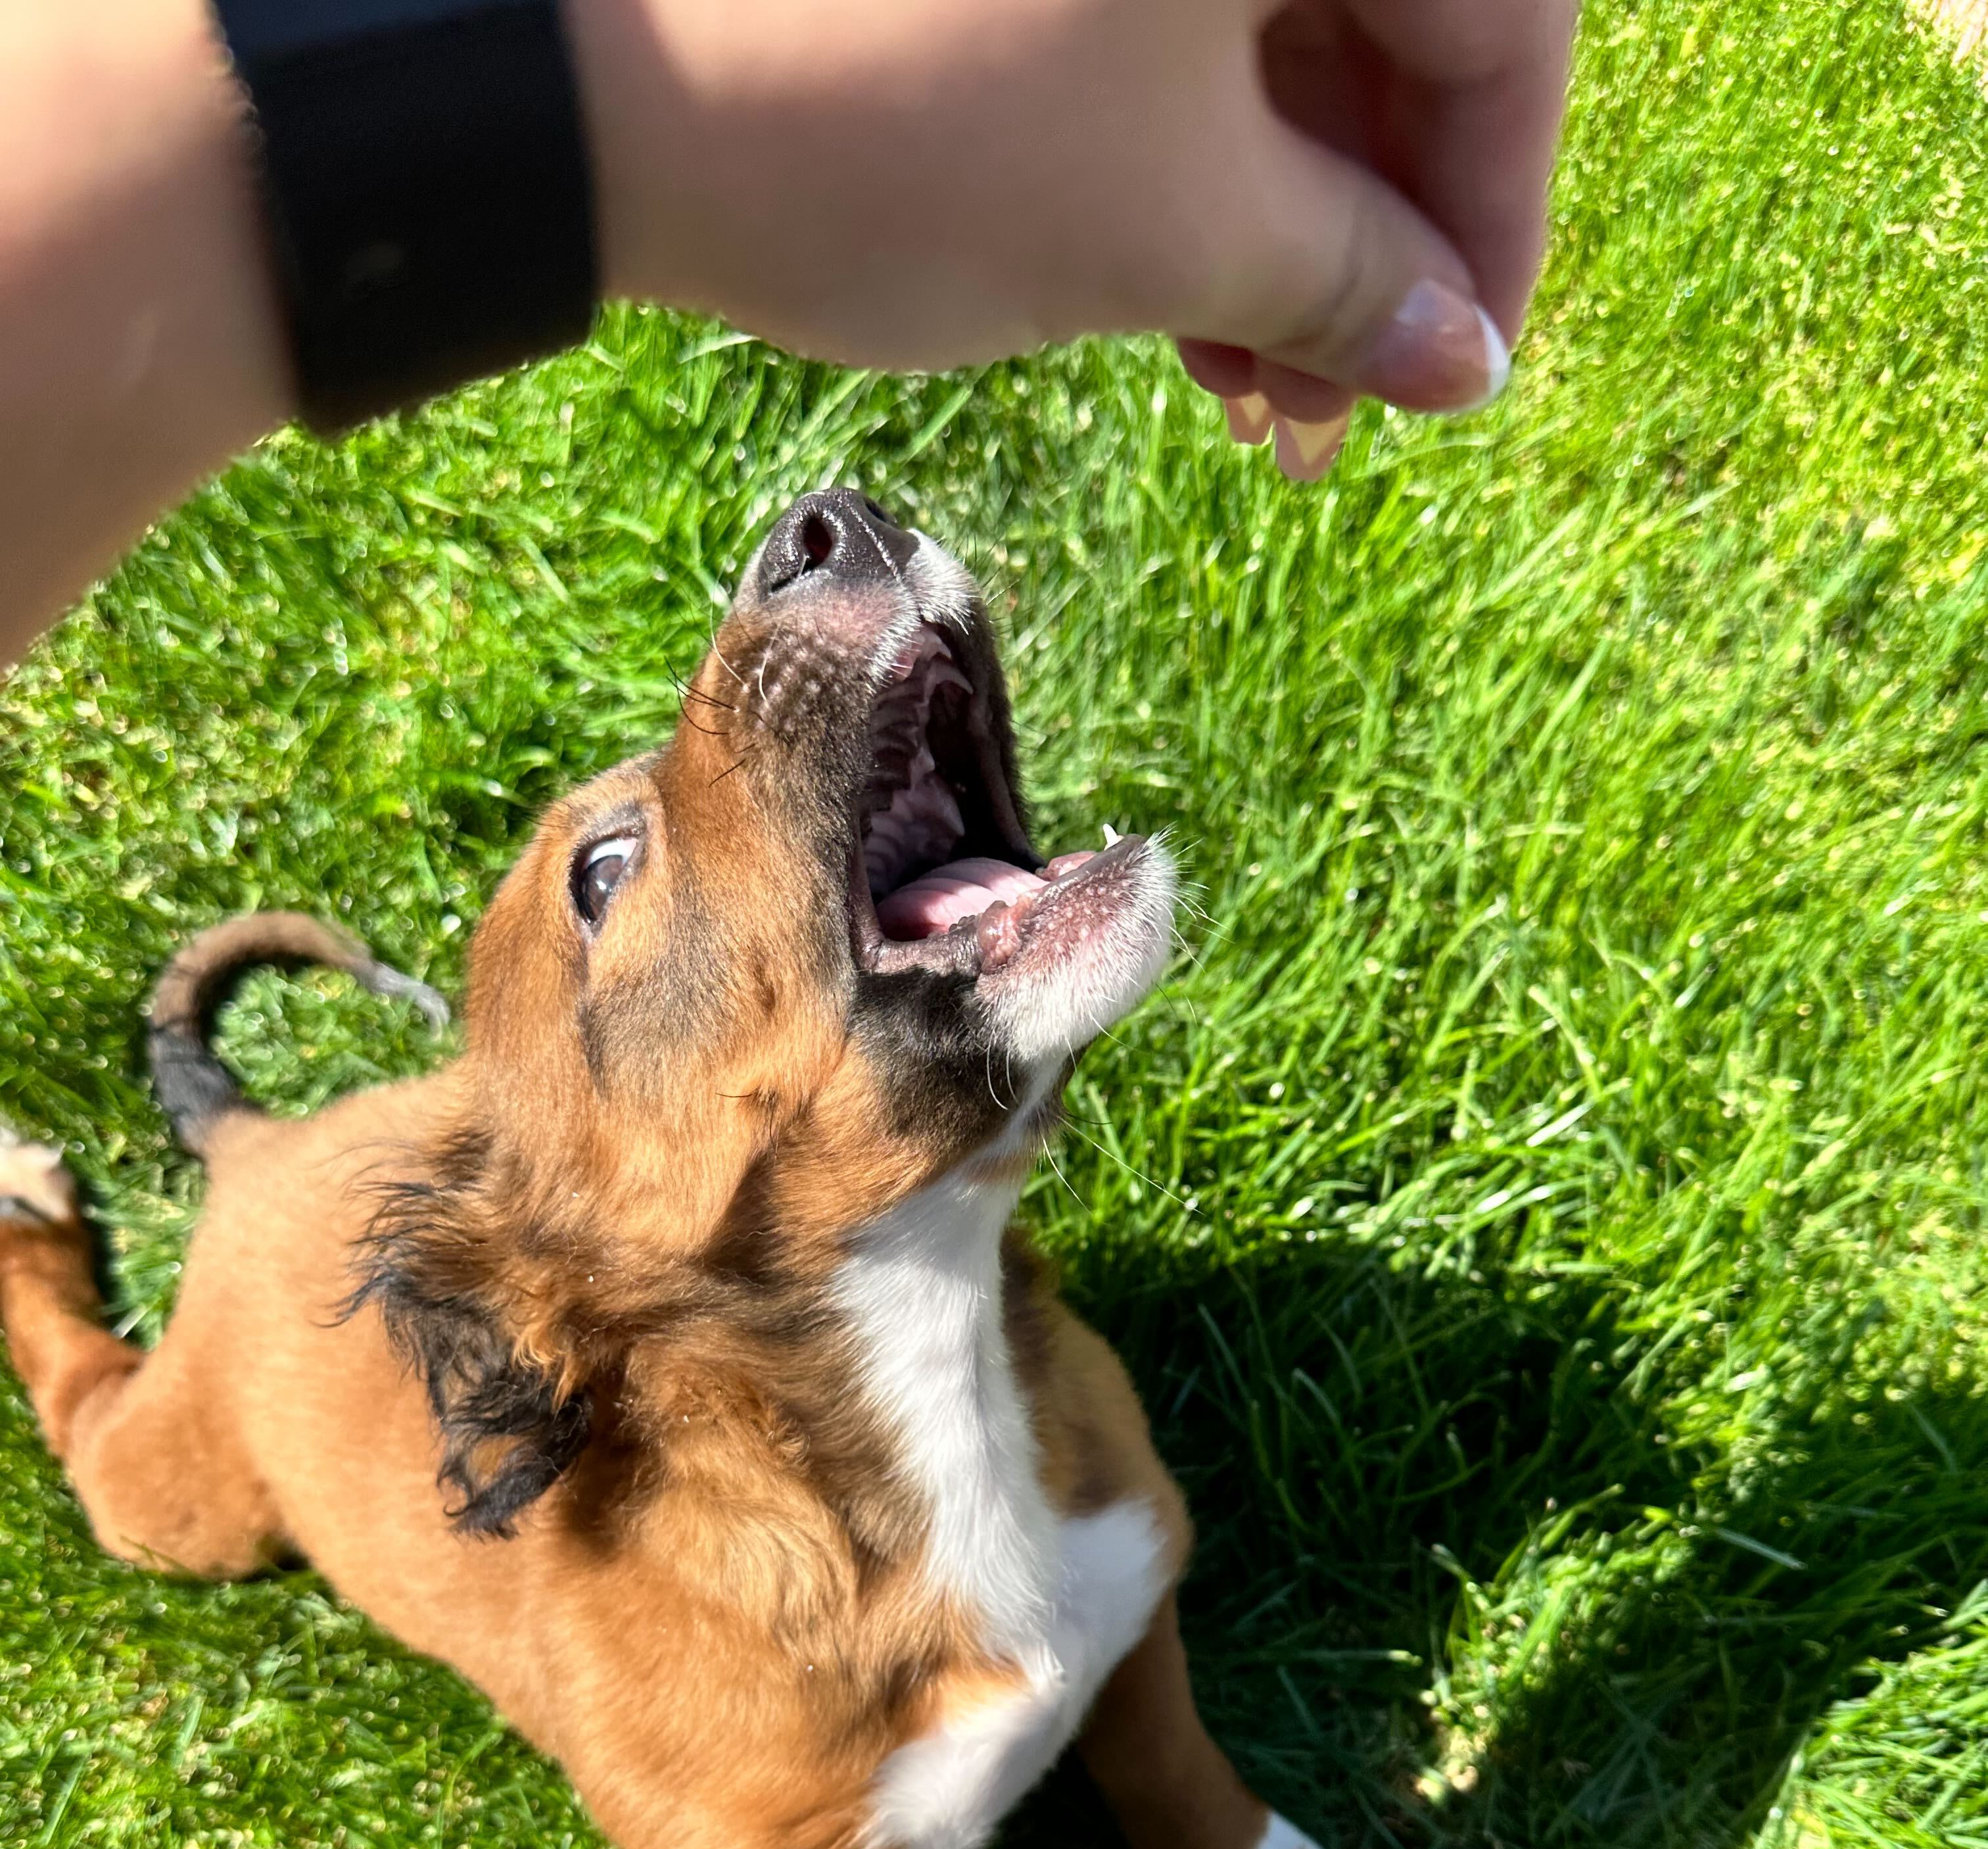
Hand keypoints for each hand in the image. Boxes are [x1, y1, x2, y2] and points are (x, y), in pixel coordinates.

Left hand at [575, 0, 1576, 477]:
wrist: (600, 78)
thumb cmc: (911, 129)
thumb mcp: (1172, 227)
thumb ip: (1349, 283)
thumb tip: (1459, 356)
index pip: (1504, 20)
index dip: (1496, 218)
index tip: (1460, 379)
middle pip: (1384, 23)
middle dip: (1370, 245)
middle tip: (1334, 422)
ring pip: (1269, 44)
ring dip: (1280, 235)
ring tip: (1254, 413)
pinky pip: (1164, 40)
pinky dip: (1190, 176)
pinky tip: (1188, 324)